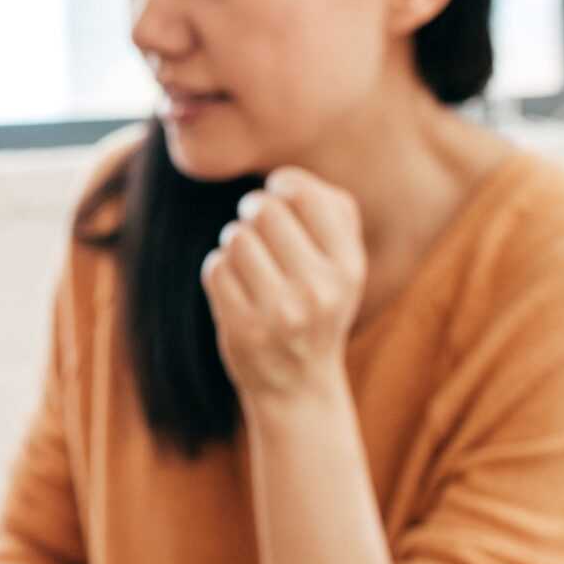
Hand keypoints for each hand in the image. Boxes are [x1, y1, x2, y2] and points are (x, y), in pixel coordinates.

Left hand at [201, 168, 366, 401]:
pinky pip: (214, 268)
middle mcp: (319, 289)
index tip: (278, 197)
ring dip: (234, 244)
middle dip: (252, 215)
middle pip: (263, 210)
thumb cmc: (318, 305)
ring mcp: (279, 312)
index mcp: (349, 266)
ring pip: (235, 238)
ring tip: (250, 264)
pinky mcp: (243, 329)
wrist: (299, 384)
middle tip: (258, 232)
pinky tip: (236, 289)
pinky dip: (219, 271)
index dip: (281, 187)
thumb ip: (331, 211)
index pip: (304, 195)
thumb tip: (284, 179)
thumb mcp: (344, 263)